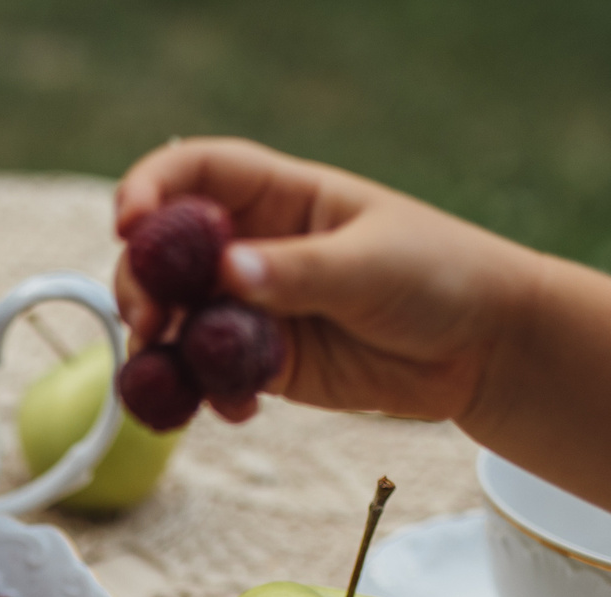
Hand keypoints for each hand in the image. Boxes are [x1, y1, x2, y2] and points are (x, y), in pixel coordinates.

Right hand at [113, 138, 544, 427]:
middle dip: (143, 281)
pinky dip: (202, 394)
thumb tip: (226, 273)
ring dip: (161, 346)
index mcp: (283, 197)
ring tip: (172, 375)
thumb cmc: (441, 276)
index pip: (198, 174)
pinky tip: (231, 408)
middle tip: (149, 318)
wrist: (483, 349)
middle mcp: (256, 247)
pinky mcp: (264, 363)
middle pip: (165, 252)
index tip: (128, 223)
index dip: (153, 188)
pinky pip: (210, 376)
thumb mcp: (371, 265)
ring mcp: (255, 307)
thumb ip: (296, 271)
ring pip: (178, 320)